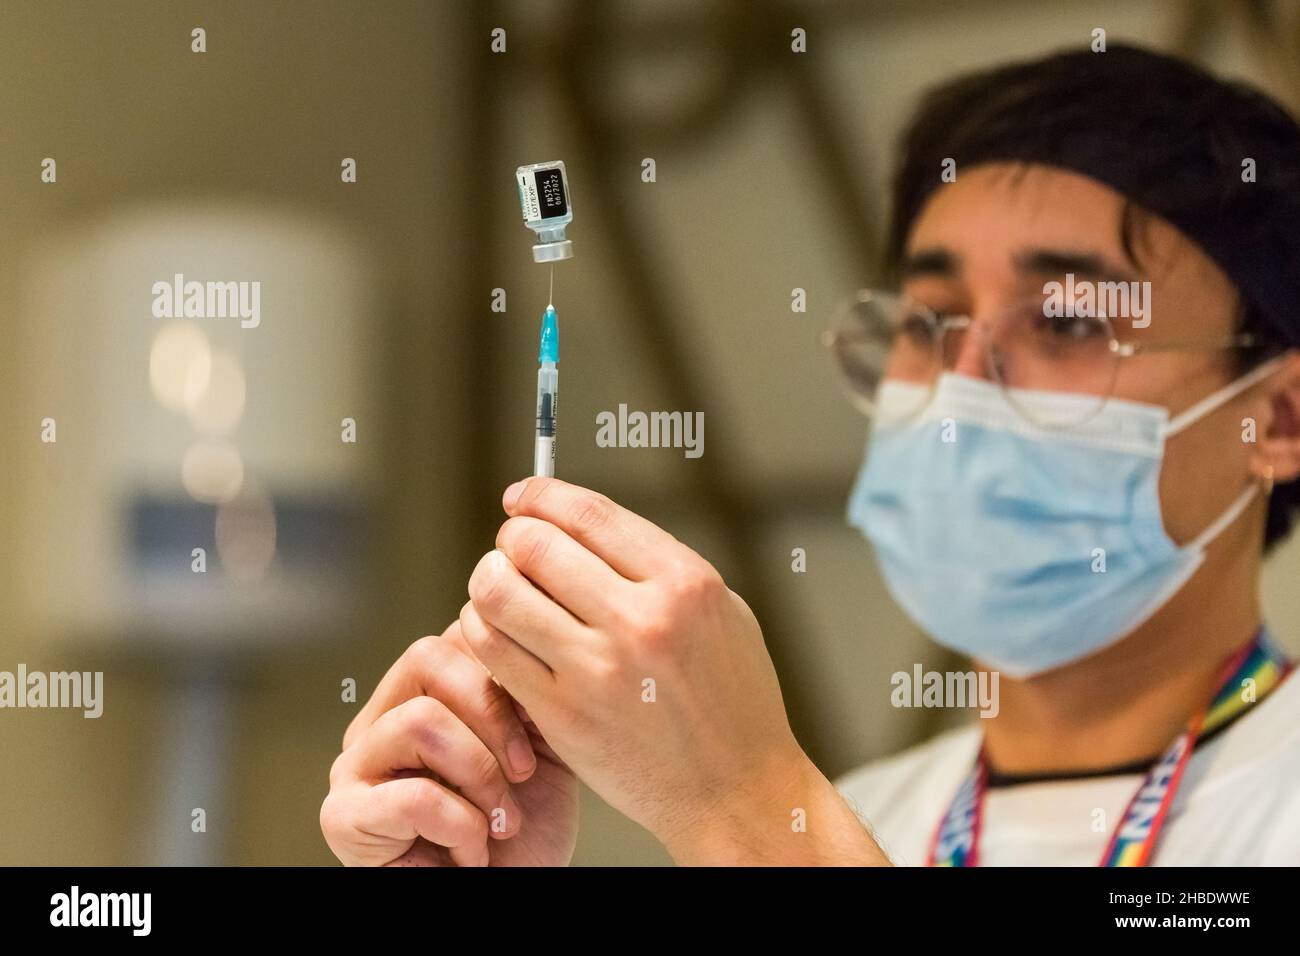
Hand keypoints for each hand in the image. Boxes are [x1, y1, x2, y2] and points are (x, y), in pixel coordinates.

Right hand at [320, 620, 577, 865]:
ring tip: (498, 820)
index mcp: (423, 692)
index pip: (455, 633)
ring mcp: (356, 765)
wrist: (512, 897)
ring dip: (480, 777)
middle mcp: (380, 718)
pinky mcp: (343, 817)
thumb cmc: (522, 831)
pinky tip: (473, 852)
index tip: (541, 731)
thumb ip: (527, 688)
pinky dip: (462, 828)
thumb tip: (519, 637)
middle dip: (493, 714)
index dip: (507, 673)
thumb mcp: (542, 744)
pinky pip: (412, 795)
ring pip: (420, 719)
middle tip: (523, 773)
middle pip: (427, 656)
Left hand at [462, 477, 887, 864]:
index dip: (541, 496)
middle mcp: (641, 621)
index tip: (521, 498)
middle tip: (512, 549)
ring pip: (499, 592)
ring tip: (501, 588)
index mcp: (685, 583)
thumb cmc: (732, 700)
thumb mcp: (721, 610)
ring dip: (489, 580)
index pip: (588, 514)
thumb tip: (580, 523)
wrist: (735, 792)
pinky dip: (482, 629)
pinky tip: (498, 632)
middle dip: (512, 538)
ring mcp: (597, 670)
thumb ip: (657, 565)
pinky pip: (491, 649)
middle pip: (535, 545)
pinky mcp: (563, 715)